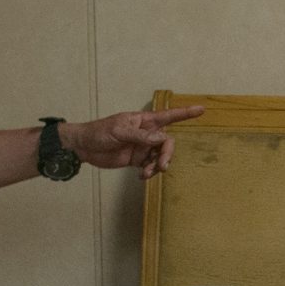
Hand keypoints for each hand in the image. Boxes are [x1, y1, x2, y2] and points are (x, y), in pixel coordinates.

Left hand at [67, 105, 203, 178]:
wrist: (83, 147)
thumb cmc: (99, 132)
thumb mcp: (119, 132)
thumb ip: (141, 136)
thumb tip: (161, 139)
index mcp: (143, 121)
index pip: (168, 116)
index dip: (185, 113)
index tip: (201, 109)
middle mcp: (146, 133)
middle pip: (166, 142)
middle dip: (167, 154)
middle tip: (162, 166)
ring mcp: (142, 147)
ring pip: (160, 156)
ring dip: (157, 166)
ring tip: (148, 173)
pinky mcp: (136, 160)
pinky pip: (150, 166)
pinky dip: (149, 173)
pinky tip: (142, 176)